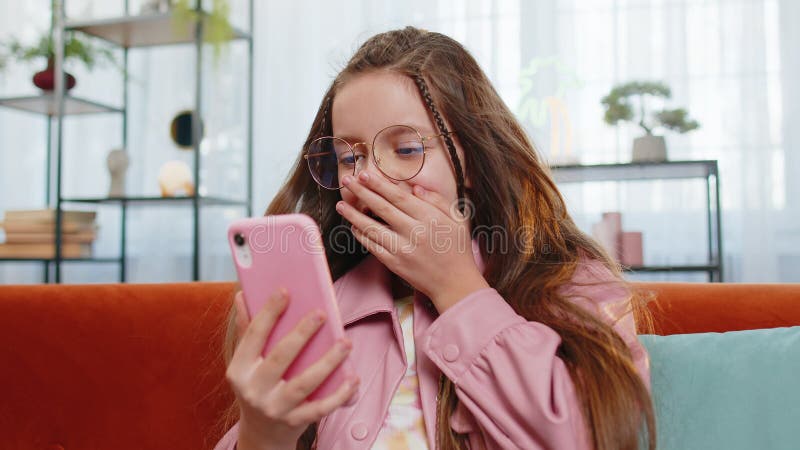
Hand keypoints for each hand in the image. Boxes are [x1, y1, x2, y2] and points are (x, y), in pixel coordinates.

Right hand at [226, 289, 359, 449]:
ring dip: (328, 362)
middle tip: (321, 313)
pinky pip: (320, 408)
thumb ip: (247, 330)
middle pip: (280, 357)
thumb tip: (242, 296)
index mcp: (239, 370)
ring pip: (304, 383)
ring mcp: (275, 408)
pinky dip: (339, 394)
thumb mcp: (246, 363)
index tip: (285, 291)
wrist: (261, 433)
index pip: (253, 336)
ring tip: (346, 342)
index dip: (268, 312)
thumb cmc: (258, 387)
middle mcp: (254, 390)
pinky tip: (353, 378)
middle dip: (301, 334)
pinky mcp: (295, 422)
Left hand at [336, 172, 489, 311]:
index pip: (399, 197)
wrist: (455, 284)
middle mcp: (414, 232)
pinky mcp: (394, 264)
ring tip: (341, 204)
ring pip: (372, 228)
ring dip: (353, 215)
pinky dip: (361, 235)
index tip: (365, 174)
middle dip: (362, 192)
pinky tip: (352, 226)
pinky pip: (373, 247)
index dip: (379, 185)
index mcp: (430, 218)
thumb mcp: (457, 219)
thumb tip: (414, 187)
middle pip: (382, 208)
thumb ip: (437, 200)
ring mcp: (402, 249)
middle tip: (347, 180)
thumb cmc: (457, 249)